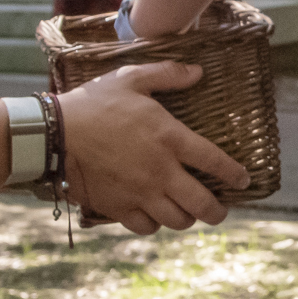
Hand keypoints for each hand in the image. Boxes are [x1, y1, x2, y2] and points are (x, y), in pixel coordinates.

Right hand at [54, 62, 246, 233]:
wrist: (53, 133)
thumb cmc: (93, 103)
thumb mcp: (131, 78)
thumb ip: (167, 75)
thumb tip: (197, 71)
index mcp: (170, 139)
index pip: (216, 162)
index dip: (235, 174)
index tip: (244, 180)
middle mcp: (161, 171)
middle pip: (203, 204)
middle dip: (217, 211)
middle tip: (219, 210)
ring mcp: (140, 193)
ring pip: (178, 220)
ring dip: (187, 218)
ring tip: (188, 213)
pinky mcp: (118, 207)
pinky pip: (146, 227)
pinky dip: (154, 224)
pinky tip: (154, 216)